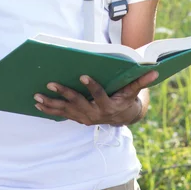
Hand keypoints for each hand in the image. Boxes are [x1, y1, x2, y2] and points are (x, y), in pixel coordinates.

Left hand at [33, 70, 158, 125]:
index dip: (92, 87)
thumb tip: (154, 70)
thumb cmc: (126, 99)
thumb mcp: (133, 91)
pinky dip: (49, 110)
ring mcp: (84, 118)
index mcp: (108, 106)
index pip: (99, 95)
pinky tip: (37, 104)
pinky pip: (61, 115)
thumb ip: (141, 81)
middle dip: (64, 94)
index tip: (83, 75)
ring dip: (50, 104)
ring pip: (65, 112)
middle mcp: (94, 114)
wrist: (122, 118)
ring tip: (36, 97)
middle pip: (77, 104)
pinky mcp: (77, 118)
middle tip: (51, 84)